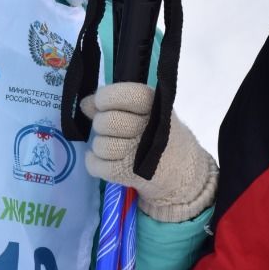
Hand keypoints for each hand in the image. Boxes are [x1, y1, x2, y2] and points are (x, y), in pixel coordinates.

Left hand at [82, 82, 217, 221]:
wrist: (184, 170)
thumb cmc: (157, 134)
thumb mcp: (143, 111)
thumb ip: (113, 103)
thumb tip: (85, 104)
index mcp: (154, 105)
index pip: (124, 94)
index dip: (105, 98)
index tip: (103, 104)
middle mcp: (150, 128)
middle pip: (106, 122)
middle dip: (101, 125)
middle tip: (112, 130)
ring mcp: (141, 153)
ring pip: (101, 145)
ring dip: (100, 146)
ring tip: (112, 145)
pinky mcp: (131, 174)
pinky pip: (96, 166)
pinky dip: (93, 162)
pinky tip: (103, 159)